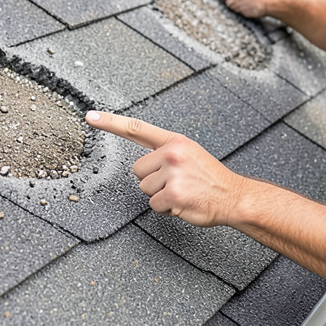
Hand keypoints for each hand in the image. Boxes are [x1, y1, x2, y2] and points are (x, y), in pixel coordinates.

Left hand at [85, 110, 246, 226]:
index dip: (110, 122)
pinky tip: (183, 202)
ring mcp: (173, 173)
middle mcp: (172, 153)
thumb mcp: (191, 154)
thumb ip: (166, 153)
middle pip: (138, 170)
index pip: (136, 129)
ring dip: (161, 196)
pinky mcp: (172, 194)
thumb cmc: (211, 179)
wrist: (234, 197)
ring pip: (145, 189)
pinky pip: (154, 204)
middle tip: (177, 183)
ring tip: (183, 192)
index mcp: (175, 141)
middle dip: (153, 180)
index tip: (90, 117)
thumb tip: (145, 163)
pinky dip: (166, 208)